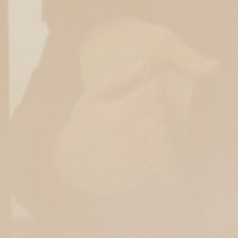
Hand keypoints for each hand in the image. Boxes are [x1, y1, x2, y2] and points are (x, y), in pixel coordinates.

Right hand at [52, 17, 219, 196]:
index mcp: (114, 118)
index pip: (152, 92)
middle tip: (144, 101)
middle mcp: (126, 140)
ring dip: (158, 123)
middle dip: (156, 102)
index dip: (154, 83)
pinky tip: (144, 139)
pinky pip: (165, 152)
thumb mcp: (90, 98)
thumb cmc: (82, 126)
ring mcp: (134, 160)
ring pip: (165, 131)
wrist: (71, 168)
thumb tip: (143, 63)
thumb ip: (116, 77)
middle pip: (161, 111)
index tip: (149, 82)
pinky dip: (159, 143)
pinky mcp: (141, 175)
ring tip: (142, 120)